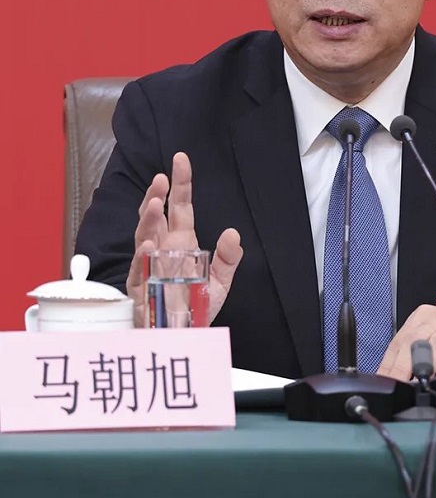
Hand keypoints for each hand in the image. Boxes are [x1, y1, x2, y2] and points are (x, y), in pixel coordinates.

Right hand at [126, 152, 242, 327]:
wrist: (179, 337)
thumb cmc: (193, 308)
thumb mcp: (219, 282)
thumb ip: (228, 258)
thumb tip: (233, 234)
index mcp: (182, 242)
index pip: (180, 207)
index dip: (181, 184)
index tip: (180, 160)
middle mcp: (164, 249)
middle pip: (157, 215)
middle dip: (157, 195)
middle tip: (162, 178)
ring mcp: (149, 265)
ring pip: (143, 236)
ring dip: (147, 219)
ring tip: (154, 203)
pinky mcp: (141, 287)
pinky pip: (139, 268)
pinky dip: (143, 256)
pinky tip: (148, 244)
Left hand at [377, 304, 435, 380]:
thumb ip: (417, 356)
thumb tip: (396, 380)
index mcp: (425, 316)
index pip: (399, 340)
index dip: (389, 363)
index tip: (383, 382)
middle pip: (413, 341)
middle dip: (402, 367)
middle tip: (396, 387)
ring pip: (435, 345)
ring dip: (423, 368)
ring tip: (415, 386)